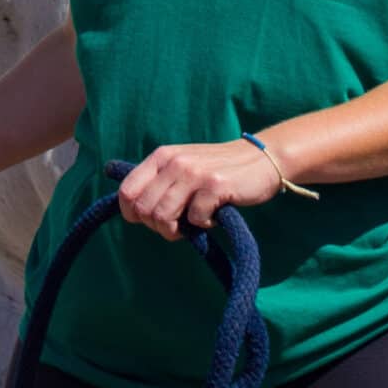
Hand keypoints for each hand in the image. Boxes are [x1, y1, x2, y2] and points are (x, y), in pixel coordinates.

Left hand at [114, 138, 285, 239]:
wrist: (261, 159)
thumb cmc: (217, 170)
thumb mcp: (181, 166)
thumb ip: (158, 183)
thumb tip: (133, 212)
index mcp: (161, 157)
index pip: (127, 192)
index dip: (133, 214)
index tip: (152, 220)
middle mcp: (174, 163)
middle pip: (144, 211)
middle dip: (158, 227)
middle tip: (179, 225)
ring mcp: (194, 173)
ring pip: (164, 217)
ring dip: (178, 230)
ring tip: (194, 222)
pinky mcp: (216, 186)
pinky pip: (196, 220)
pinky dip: (205, 225)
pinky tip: (215, 214)